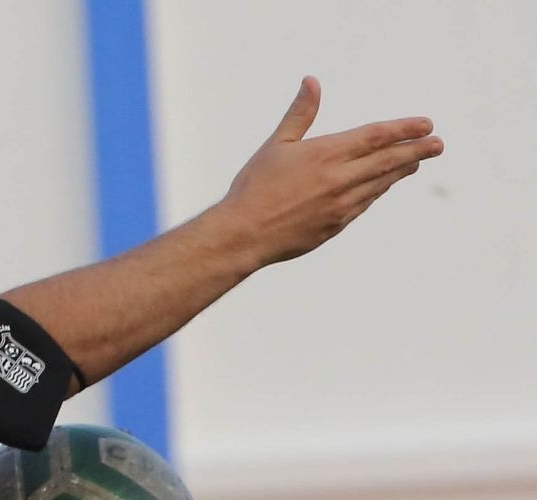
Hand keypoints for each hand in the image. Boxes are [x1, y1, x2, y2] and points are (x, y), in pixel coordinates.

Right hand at [216, 76, 442, 267]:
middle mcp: (339, 179)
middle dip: (417, 151)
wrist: (244, 234)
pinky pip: (364, 204)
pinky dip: (378, 192)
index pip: (376, 137)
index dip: (404, 129)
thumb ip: (300, 114)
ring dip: (401, 171)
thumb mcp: (276, 145)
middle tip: (439, 144)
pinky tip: (382, 187)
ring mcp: (341, 205)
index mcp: (326, 154)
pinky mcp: (336, 225)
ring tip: (416, 163)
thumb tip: (312, 81)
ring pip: (380, 184)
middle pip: (389, 161)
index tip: (427, 125)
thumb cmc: (254, 186)